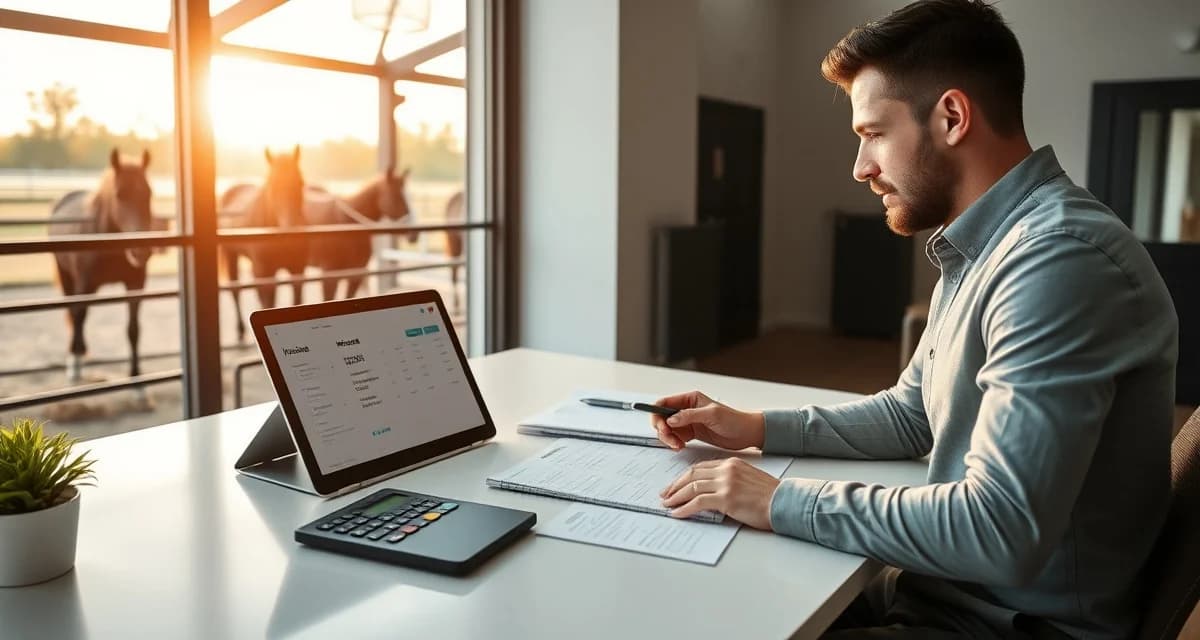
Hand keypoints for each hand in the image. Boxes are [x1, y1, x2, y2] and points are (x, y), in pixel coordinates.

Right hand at [650, 390, 764, 450]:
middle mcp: (686, 409)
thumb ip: (689, 415)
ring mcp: (687, 422)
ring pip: (667, 430)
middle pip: (662, 417)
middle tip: (670, 438)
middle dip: (662, 429)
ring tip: (678, 445)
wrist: (746, 433)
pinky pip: (675, 438)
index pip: (664, 403)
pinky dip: (674, 443)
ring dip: (668, 438)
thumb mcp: (712, 415)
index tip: (660, 426)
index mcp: (689, 399)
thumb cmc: (734, 420)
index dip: (657, 414)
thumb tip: (671, 419)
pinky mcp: (690, 434)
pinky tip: (681, 447)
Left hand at [659, 458, 778, 529]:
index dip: (685, 477)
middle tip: (665, 494)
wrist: (784, 502)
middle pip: (692, 474)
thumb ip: (730, 479)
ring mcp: (726, 483)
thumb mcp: (748, 478)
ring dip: (676, 497)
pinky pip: (698, 502)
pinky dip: (685, 508)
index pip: (701, 467)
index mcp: (731, 463)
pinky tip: (678, 513)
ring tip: (667, 505)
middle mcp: (726, 470)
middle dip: (675, 485)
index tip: (676, 485)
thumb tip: (713, 491)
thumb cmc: (770, 496)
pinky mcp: (726, 498)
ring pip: (692, 487)